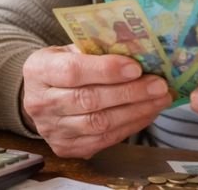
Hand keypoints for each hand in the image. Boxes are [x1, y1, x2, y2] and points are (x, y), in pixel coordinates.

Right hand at [21, 45, 172, 158]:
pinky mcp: (65, 148)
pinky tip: (147, 113)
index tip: (135, 67)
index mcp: (38, 70)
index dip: (106, 70)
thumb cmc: (63, 65)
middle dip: (129, 92)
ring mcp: (51, 130)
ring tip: (159, 99)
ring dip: (136, 111)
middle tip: (158, 85)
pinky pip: (103, 140)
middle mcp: (39, 103)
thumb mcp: (71, 49)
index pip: (72, 71)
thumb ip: (96, 49)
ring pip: (99, 124)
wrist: (42, 95)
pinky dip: (130, 126)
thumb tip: (138, 50)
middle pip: (89, 100)